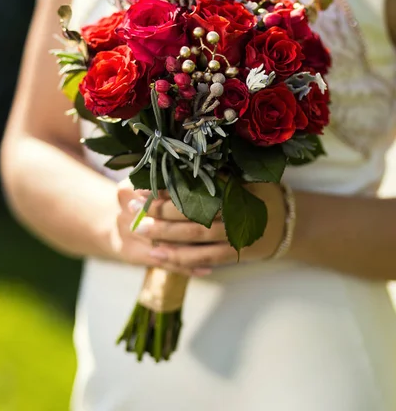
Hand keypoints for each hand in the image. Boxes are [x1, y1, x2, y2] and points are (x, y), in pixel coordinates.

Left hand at [116, 180, 285, 275]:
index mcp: (233, 188)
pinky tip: (159, 255)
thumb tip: (178, 164)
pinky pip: (203, 258)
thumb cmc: (262, 193)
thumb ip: (217, 173)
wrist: (290, 223)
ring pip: (193, 237)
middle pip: (190, 212)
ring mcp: (234, 236)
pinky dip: (180, 258)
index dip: (167, 187)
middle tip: (132, 207)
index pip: (194, 187)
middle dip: (158, 210)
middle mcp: (233, 212)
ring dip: (164, 235)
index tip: (143, 185)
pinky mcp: (234, 254)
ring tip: (139, 231)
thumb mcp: (244, 176)